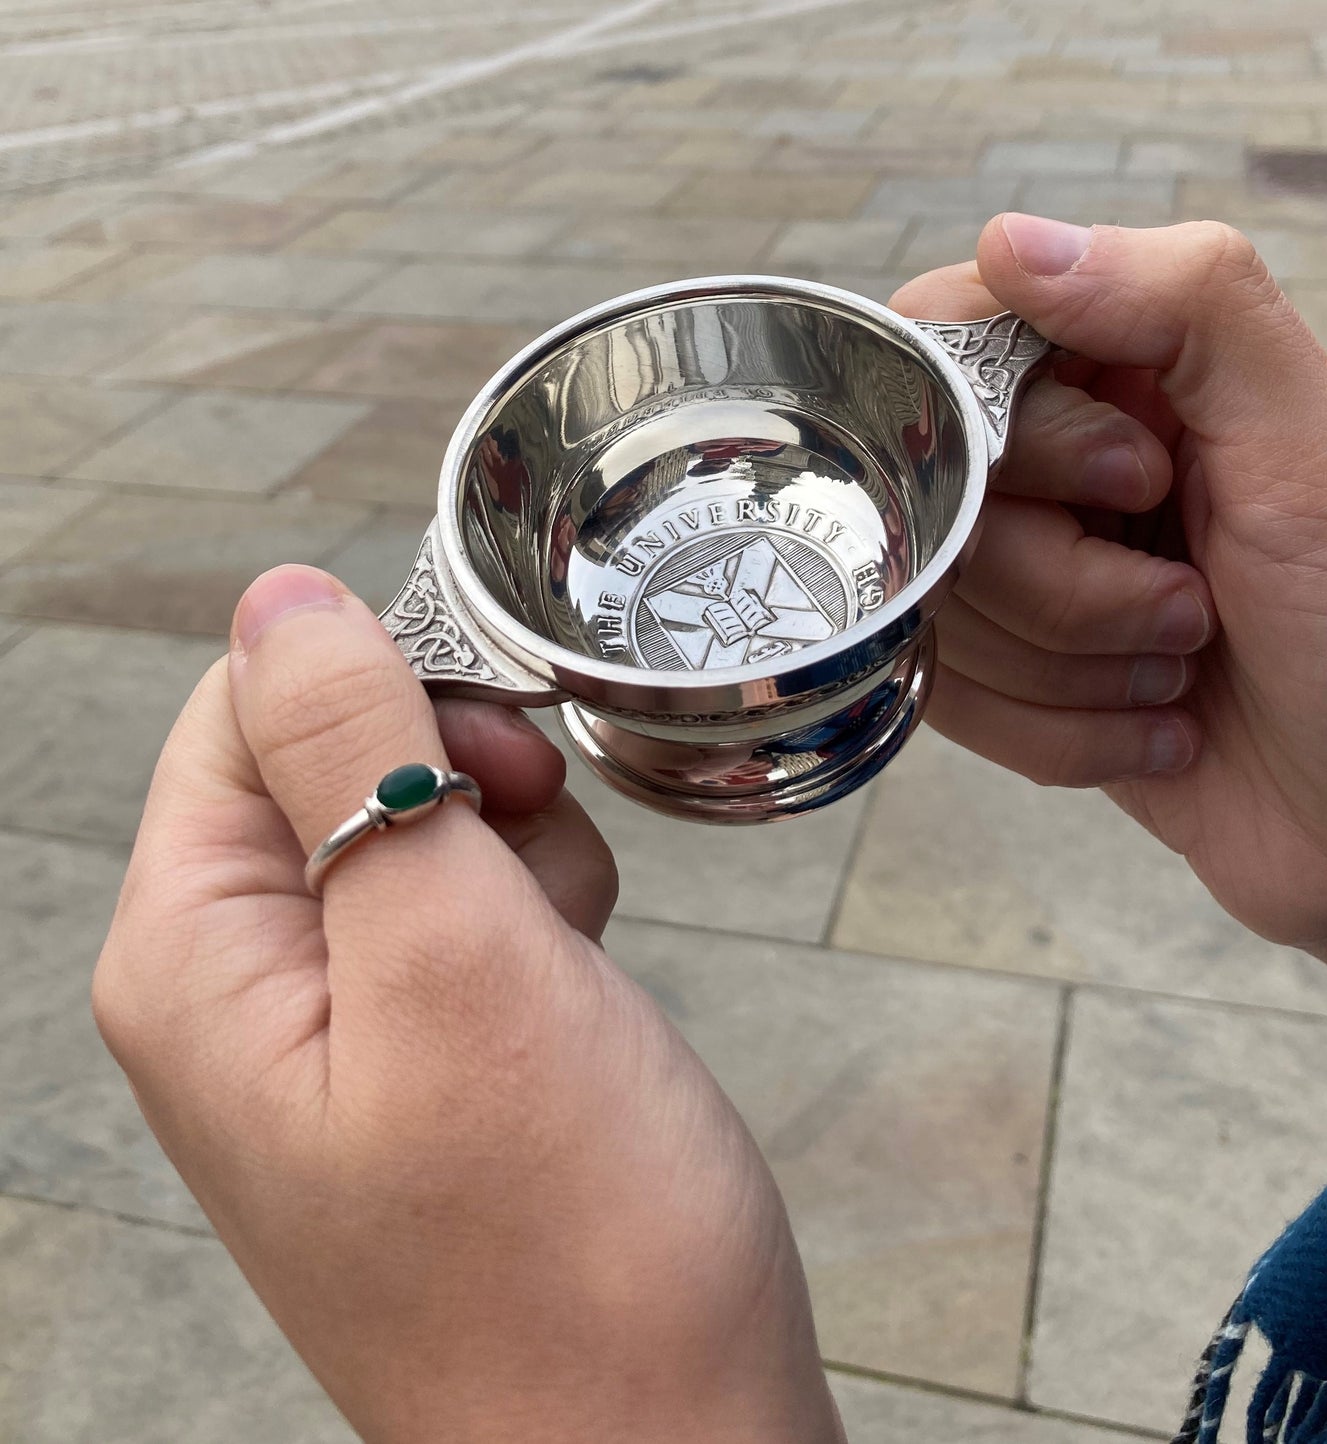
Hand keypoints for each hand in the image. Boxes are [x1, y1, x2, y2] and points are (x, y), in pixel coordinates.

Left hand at [93, 566, 839, 1443]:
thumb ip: (354, 762)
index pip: (246, 711)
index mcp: (198, 959)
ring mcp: (342, 1029)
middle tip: (542, 847)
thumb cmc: (573, 1239)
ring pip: (417, 828)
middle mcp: (244, 989)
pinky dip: (538, 909)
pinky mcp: (430, 1058)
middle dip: (458, 768)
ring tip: (572, 947)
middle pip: (330, 759)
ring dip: (513, 845)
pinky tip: (582, 980)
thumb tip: (282, 596)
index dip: (380, 678)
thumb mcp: (460, 967)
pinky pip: (464, 913)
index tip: (509, 736)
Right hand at [893, 216, 1326, 1043]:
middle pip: (933, 496)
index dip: (1026, 436)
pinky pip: (950, 700)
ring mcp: (1035, 579)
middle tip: (1192, 609)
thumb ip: (1187, 308)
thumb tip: (1014, 240)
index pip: (959, 342)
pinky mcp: (1016, 679)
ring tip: (1184, 673)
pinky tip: (1157, 736)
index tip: (1143, 486)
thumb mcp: (1322, 452)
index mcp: (1138, 378)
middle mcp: (1071, 471)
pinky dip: (1058, 736)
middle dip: (1065, 585)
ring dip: (1072, 669)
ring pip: (936, 607)